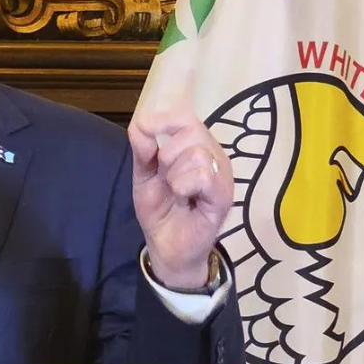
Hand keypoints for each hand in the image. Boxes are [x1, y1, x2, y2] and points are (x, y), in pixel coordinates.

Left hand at [127, 107, 233, 289]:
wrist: (166, 247)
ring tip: (176, 190)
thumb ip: (142, 150)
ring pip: (196, 152)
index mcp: (197, 146)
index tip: (143, 134)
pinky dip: (184, 184)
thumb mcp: (144, 176)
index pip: (184, 115)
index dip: (160, 119)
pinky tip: (184, 197)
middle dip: (166, 153)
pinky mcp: (223, 197)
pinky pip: (204, 175)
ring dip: (174, 172)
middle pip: (191, 129)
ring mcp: (222, 175)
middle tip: (165, 175)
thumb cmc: (160, 210)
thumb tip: (139, 125)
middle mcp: (214, 155)